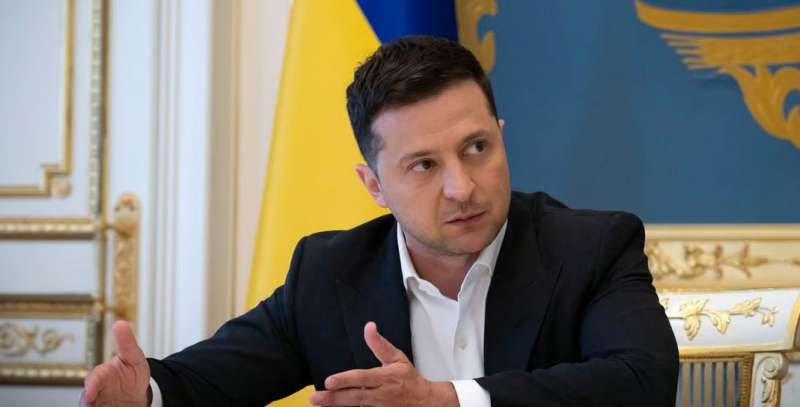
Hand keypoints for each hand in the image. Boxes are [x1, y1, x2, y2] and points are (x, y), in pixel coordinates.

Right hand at [80, 321, 151, 406]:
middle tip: (90, 405)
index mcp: (102, 375)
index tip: (91, 393)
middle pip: (86, 399)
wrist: (139, 393)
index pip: (93, 380)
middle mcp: (96, 392)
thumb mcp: (134, 357)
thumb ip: (126, 343)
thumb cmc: (132, 372)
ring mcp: (99, 404)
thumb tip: (120, 323)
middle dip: (87, 403)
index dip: (92, 386)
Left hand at [310, 322, 457, 405]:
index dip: (345, 380)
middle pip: (354, 396)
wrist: (426, 402)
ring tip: (320, 405)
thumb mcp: (397, 358)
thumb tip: (369, 326)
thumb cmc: (409, 379)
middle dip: (333, 398)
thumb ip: (380, 344)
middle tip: (315, 397)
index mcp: (384, 377)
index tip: (328, 382)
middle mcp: (381, 394)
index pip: (362, 378)